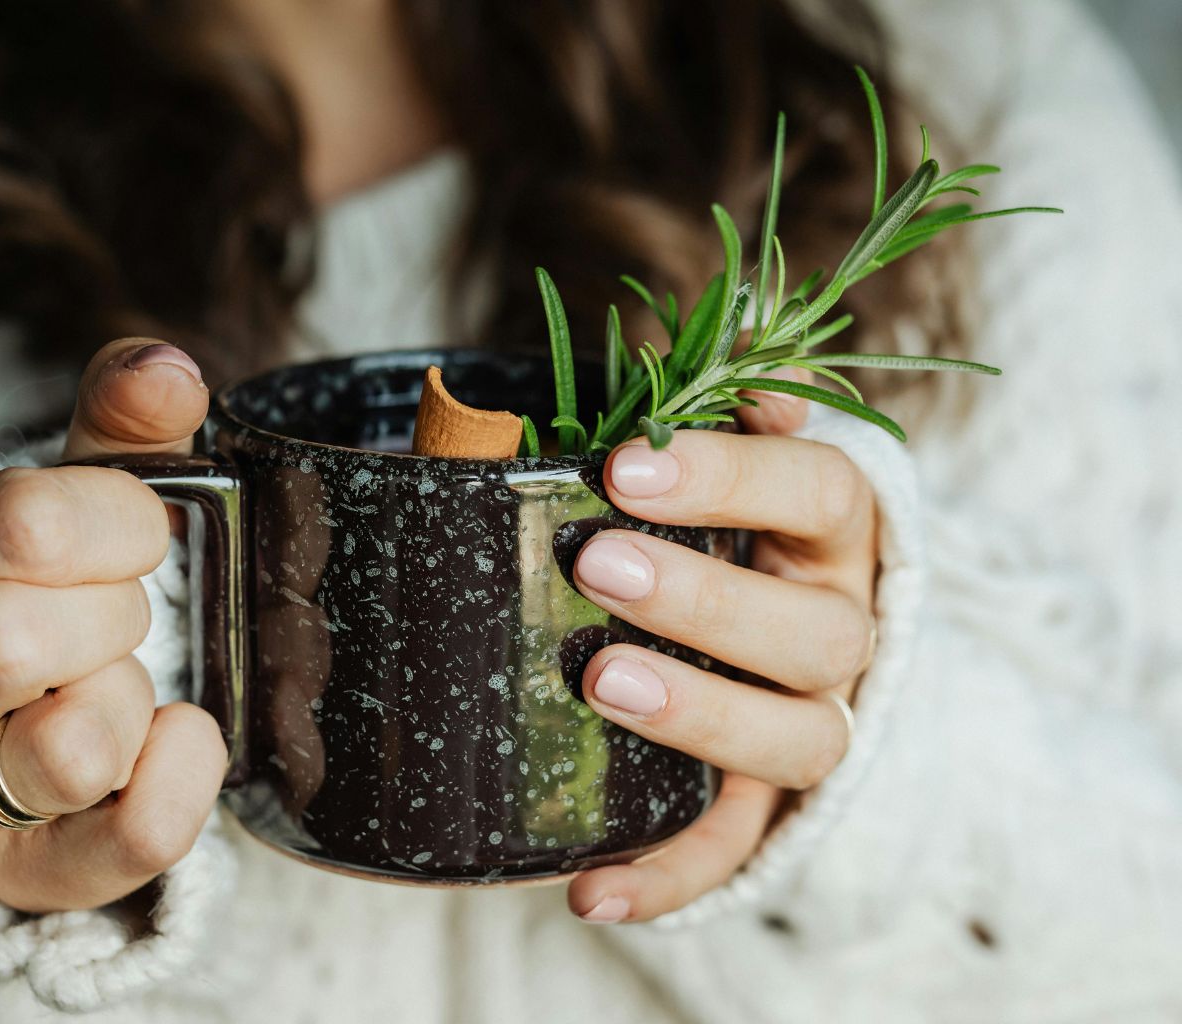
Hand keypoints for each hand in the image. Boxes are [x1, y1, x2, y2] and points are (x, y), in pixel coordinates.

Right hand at [0, 338, 225, 912]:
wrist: (15, 726)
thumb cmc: (46, 594)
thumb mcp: (72, 502)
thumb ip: (119, 429)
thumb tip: (167, 369)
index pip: (17, 523)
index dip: (116, 517)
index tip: (140, 529)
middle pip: (7, 637)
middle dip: (111, 610)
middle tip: (124, 611)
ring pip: (64, 750)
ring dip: (129, 698)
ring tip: (124, 682)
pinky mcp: (23, 875)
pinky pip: (124, 843)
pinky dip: (181, 782)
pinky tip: (183, 736)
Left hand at [567, 379, 877, 923]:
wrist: (780, 638)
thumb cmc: (726, 527)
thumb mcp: (718, 463)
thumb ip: (704, 412)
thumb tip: (689, 344)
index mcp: (833, 532)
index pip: (818, 489)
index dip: (733, 477)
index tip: (625, 464)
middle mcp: (842, 628)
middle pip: (814, 631)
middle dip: (707, 599)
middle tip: (597, 565)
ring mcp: (812, 722)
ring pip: (795, 739)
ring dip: (701, 716)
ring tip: (601, 684)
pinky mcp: (767, 804)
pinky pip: (736, 850)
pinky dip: (669, 876)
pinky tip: (590, 891)